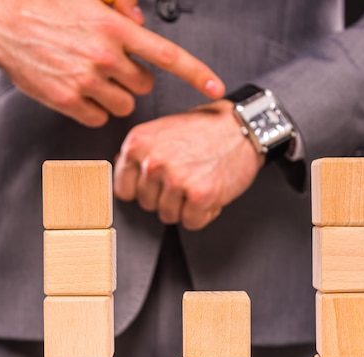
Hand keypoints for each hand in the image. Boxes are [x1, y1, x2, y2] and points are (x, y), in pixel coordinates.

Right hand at [0, 0, 224, 126]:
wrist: (2, 23)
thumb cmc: (46, 7)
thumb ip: (120, 6)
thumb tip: (141, 25)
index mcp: (115, 29)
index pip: (167, 56)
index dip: (196, 73)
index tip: (216, 88)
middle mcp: (105, 56)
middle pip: (144, 87)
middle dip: (133, 79)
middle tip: (110, 66)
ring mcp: (86, 81)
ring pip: (124, 106)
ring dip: (115, 97)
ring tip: (92, 78)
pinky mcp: (67, 101)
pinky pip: (98, 118)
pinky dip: (94, 109)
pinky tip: (79, 91)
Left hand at [114, 99, 264, 229]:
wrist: (243, 126)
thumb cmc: (205, 129)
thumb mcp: (162, 130)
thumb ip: (141, 153)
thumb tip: (120, 168)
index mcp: (137, 143)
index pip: (122, 189)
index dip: (142, 190)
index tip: (157, 184)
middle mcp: (152, 162)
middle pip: (146, 204)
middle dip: (166, 197)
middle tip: (186, 177)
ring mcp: (176, 179)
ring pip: (167, 215)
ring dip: (185, 206)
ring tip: (199, 182)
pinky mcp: (200, 195)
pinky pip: (191, 222)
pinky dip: (203, 213)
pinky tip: (211, 192)